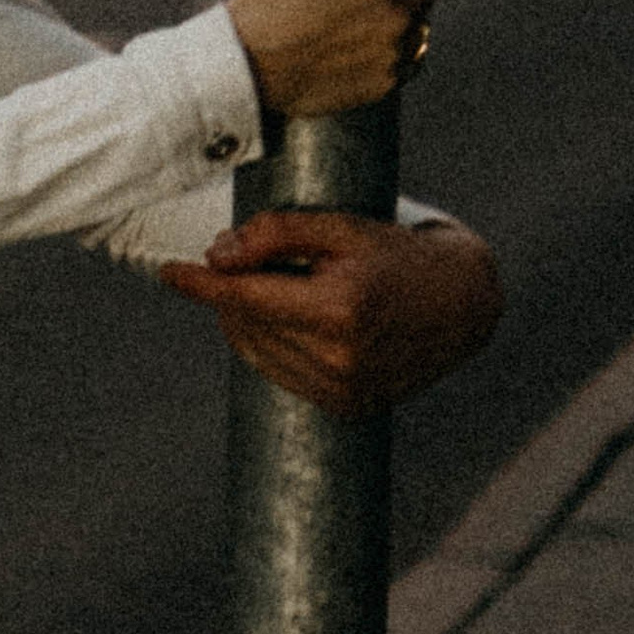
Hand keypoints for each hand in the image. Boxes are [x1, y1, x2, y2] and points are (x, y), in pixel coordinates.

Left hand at [163, 210, 502, 414]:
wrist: (465, 303)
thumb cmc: (401, 254)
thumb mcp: (342, 228)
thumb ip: (277, 234)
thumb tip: (217, 255)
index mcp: (339, 309)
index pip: (243, 297)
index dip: (199, 284)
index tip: (169, 272)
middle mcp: (340, 358)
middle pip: (246, 323)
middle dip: (233, 291)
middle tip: (247, 261)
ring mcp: (345, 389)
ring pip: (258, 352)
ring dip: (248, 320)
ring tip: (277, 288)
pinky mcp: (348, 406)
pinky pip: (282, 374)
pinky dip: (272, 346)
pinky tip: (291, 321)